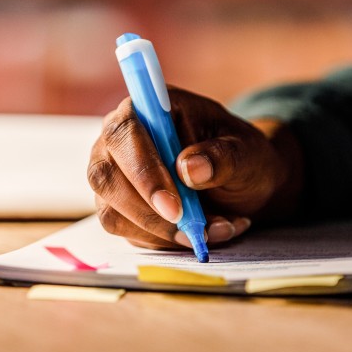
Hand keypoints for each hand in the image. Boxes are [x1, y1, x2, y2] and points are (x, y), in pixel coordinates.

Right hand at [87, 87, 302, 250]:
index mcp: (148, 110)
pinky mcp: (117, 207)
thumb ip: (222, 157)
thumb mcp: (247, 152)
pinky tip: (195, 234)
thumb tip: (190, 168)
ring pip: (112, 212)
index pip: (125, 134)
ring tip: (212, 229)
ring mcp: (113, 175)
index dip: (143, 171)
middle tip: (190, 230)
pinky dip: (163, 241)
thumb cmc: (240, 156)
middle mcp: (119, 141)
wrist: (241, 182)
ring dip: (161, 231)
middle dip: (146, 210)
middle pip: (104, 176)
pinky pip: (126, 232)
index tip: (174, 206)